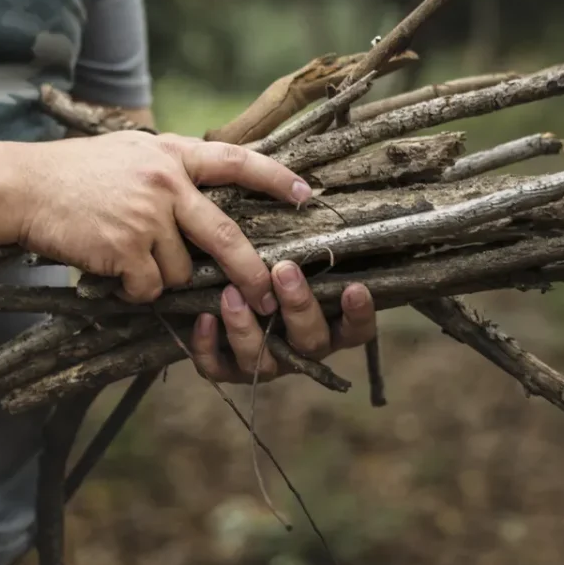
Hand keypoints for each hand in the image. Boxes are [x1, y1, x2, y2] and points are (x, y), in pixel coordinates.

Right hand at [18, 131, 310, 311]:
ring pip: (180, 271)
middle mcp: (166, 183)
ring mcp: (147, 216)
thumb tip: (202, 199)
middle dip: (249, 272)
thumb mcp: (128, 153)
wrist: (23, 187)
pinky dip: (133, 290)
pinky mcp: (126, 248)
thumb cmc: (72, 173)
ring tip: (125, 257)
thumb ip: (168, 170)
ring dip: (158, 276)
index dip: (275, 178)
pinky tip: (110, 271)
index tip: (306, 194)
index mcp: (171, 155)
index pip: (236, 161)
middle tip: (265, 297)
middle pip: (225, 235)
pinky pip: (148, 288)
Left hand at [191, 260, 376, 383]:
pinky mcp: (226, 369)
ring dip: (247, 327)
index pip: (356, 330)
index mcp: (325, 325)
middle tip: (283, 270)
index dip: (359, 315)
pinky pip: (217, 368)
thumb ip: (301, 243)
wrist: (207, 288)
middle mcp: (298, 349)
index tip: (355, 287)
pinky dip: (209, 345)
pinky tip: (204, 317)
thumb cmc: (261, 264)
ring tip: (230, 293)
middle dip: (298, 306)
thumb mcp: (284, 252)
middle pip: (310, 341)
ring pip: (262, 359)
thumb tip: (310, 195)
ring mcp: (264, 362)